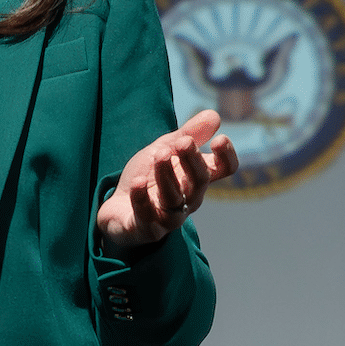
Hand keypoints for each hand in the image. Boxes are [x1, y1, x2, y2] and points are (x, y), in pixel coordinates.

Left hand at [96, 109, 238, 251]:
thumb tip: (215, 115)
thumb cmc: (147, 177)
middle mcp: (188, 199)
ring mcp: (168, 217)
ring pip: (174, 199)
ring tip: (158, 154)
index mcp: (196, 177)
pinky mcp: (147, 230)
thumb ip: (188, 135)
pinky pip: (148, 217)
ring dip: (167, 176)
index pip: (224, 170)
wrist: (117, 208)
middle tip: (182, 142)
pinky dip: (142, 199)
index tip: (219, 139)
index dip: (227, 156)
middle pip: (200, 182)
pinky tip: (138, 182)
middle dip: (192, 160)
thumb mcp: (164, 149)